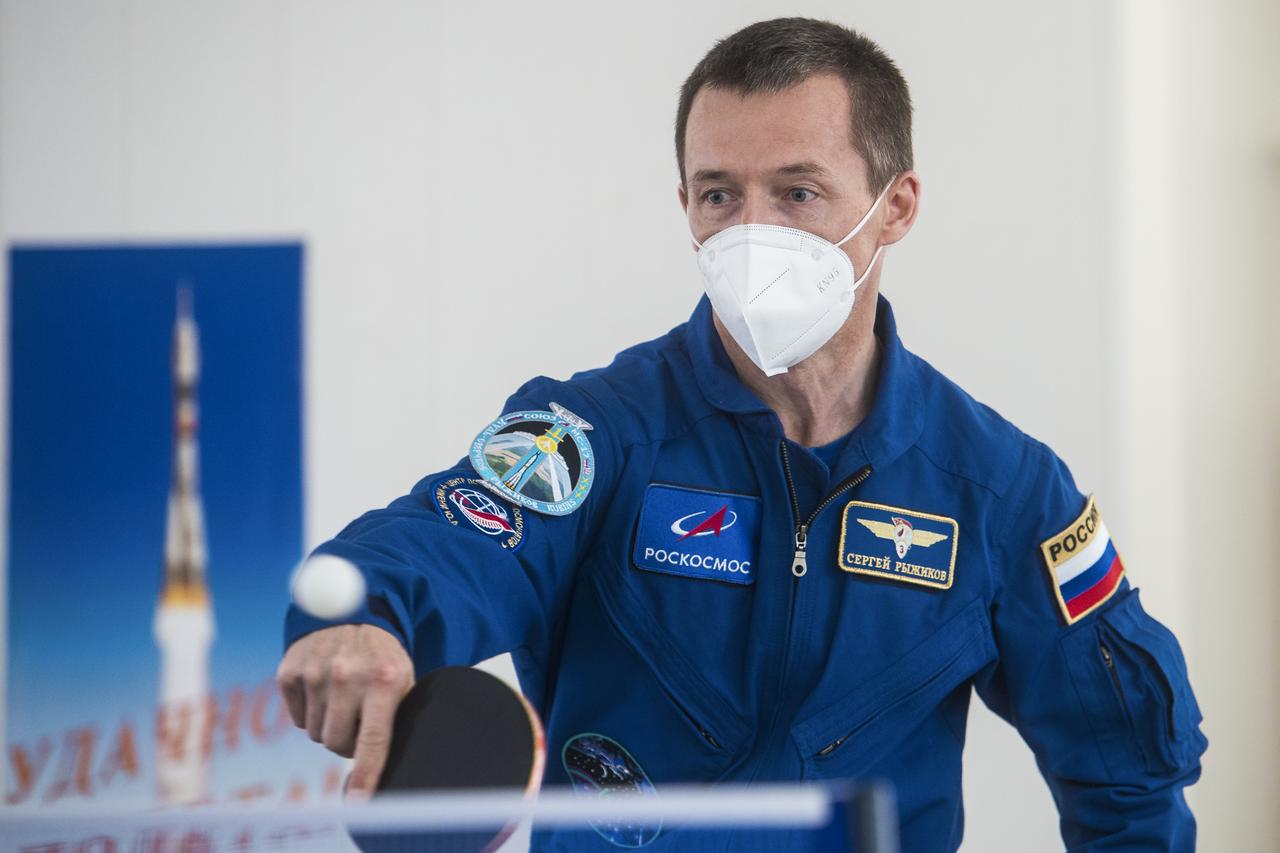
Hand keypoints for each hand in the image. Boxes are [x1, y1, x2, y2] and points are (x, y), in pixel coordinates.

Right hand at [276, 623, 413, 798]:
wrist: (350, 614)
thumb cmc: (383, 659)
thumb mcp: (403, 680)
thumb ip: (397, 719)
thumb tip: (393, 767)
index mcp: (384, 680)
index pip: (372, 739)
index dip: (365, 775)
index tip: (359, 803)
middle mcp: (347, 675)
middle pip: (337, 743)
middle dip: (347, 741)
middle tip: (357, 718)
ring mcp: (315, 672)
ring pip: (315, 734)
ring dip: (328, 725)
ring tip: (342, 699)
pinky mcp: (289, 671)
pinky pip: (297, 719)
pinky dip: (309, 712)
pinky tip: (323, 688)